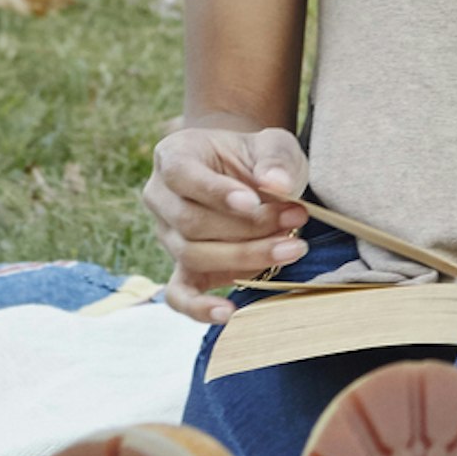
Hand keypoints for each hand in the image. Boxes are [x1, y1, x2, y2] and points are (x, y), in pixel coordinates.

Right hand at [142, 120, 310, 324]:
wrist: (251, 175)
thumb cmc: (258, 158)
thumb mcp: (274, 144)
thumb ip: (275, 159)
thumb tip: (276, 184)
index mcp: (174, 157)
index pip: (182, 175)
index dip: (215, 192)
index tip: (252, 201)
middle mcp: (160, 198)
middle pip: (192, 222)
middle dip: (249, 226)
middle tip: (296, 219)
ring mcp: (168, 236)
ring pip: (194, 255)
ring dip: (246, 256)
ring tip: (293, 246)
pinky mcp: (183, 267)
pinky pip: (180, 294)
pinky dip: (200, 307)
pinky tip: (228, 311)